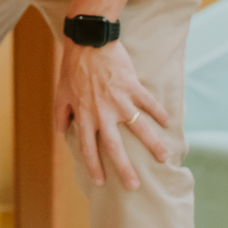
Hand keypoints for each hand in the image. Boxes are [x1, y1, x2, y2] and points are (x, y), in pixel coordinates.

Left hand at [53, 40, 168, 188]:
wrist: (89, 42)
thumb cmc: (72, 68)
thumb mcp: (60, 93)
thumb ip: (60, 115)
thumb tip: (60, 132)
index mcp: (85, 116)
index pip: (89, 149)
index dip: (94, 167)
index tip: (101, 182)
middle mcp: (103, 113)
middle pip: (115, 147)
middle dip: (124, 168)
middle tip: (134, 186)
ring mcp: (120, 101)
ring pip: (139, 128)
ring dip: (152, 145)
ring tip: (164, 158)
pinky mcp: (133, 87)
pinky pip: (149, 103)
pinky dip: (159, 113)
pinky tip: (168, 123)